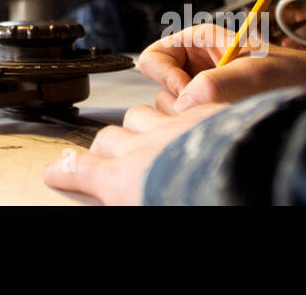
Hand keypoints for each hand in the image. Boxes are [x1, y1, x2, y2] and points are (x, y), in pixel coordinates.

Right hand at [43, 102, 228, 203]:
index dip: (66, 170)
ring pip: (141, 115)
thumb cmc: (203, 195)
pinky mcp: (203, 115)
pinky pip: (178, 105)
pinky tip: (186, 119)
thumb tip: (129, 191)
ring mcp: (174, 127)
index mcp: (125, 179)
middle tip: (106, 156)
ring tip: (147, 136)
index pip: (83, 171)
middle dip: (105, 146)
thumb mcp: (146, 199)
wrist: (250, 176)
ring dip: (140, 125)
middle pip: (110, 138)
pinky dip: (176, 112)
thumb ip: (134, 192)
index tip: (54, 171)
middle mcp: (144, 148)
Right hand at [138, 23, 305, 111]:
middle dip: (181, 100)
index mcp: (200, 41)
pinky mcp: (212, 109)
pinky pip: (190, 122)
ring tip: (229, 112)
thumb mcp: (257, 72)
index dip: (166, 75)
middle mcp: (197, 65)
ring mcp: (204, 89)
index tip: (188, 91)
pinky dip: (202, 125)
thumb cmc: (294, 72)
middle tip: (210, 105)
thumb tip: (184, 102)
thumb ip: (218, 81)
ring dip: (195, 115)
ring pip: (173, 108)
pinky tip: (229, 121)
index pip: (155, 57)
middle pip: (160, 86)